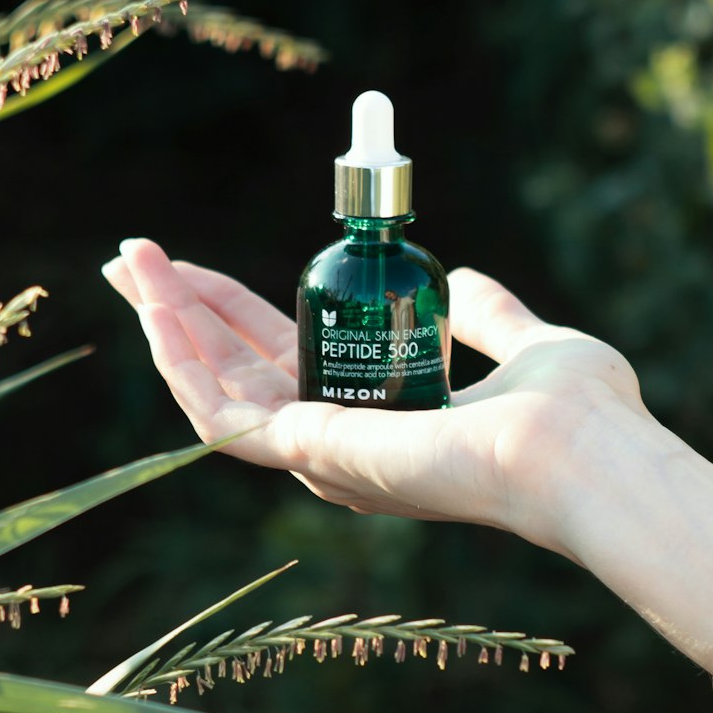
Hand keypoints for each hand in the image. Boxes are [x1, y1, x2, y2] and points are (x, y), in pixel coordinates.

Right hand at [101, 239, 646, 559]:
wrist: (586, 453)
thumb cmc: (575, 414)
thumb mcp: (523, 344)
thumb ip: (486, 316)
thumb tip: (457, 275)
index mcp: (379, 415)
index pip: (285, 354)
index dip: (235, 309)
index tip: (197, 267)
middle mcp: (341, 443)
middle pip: (236, 367)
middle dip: (182, 311)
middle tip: (132, 256)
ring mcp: (322, 456)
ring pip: (213, 387)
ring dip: (165, 324)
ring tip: (126, 263)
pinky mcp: (311, 454)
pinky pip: (217, 411)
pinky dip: (177, 358)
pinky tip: (152, 308)